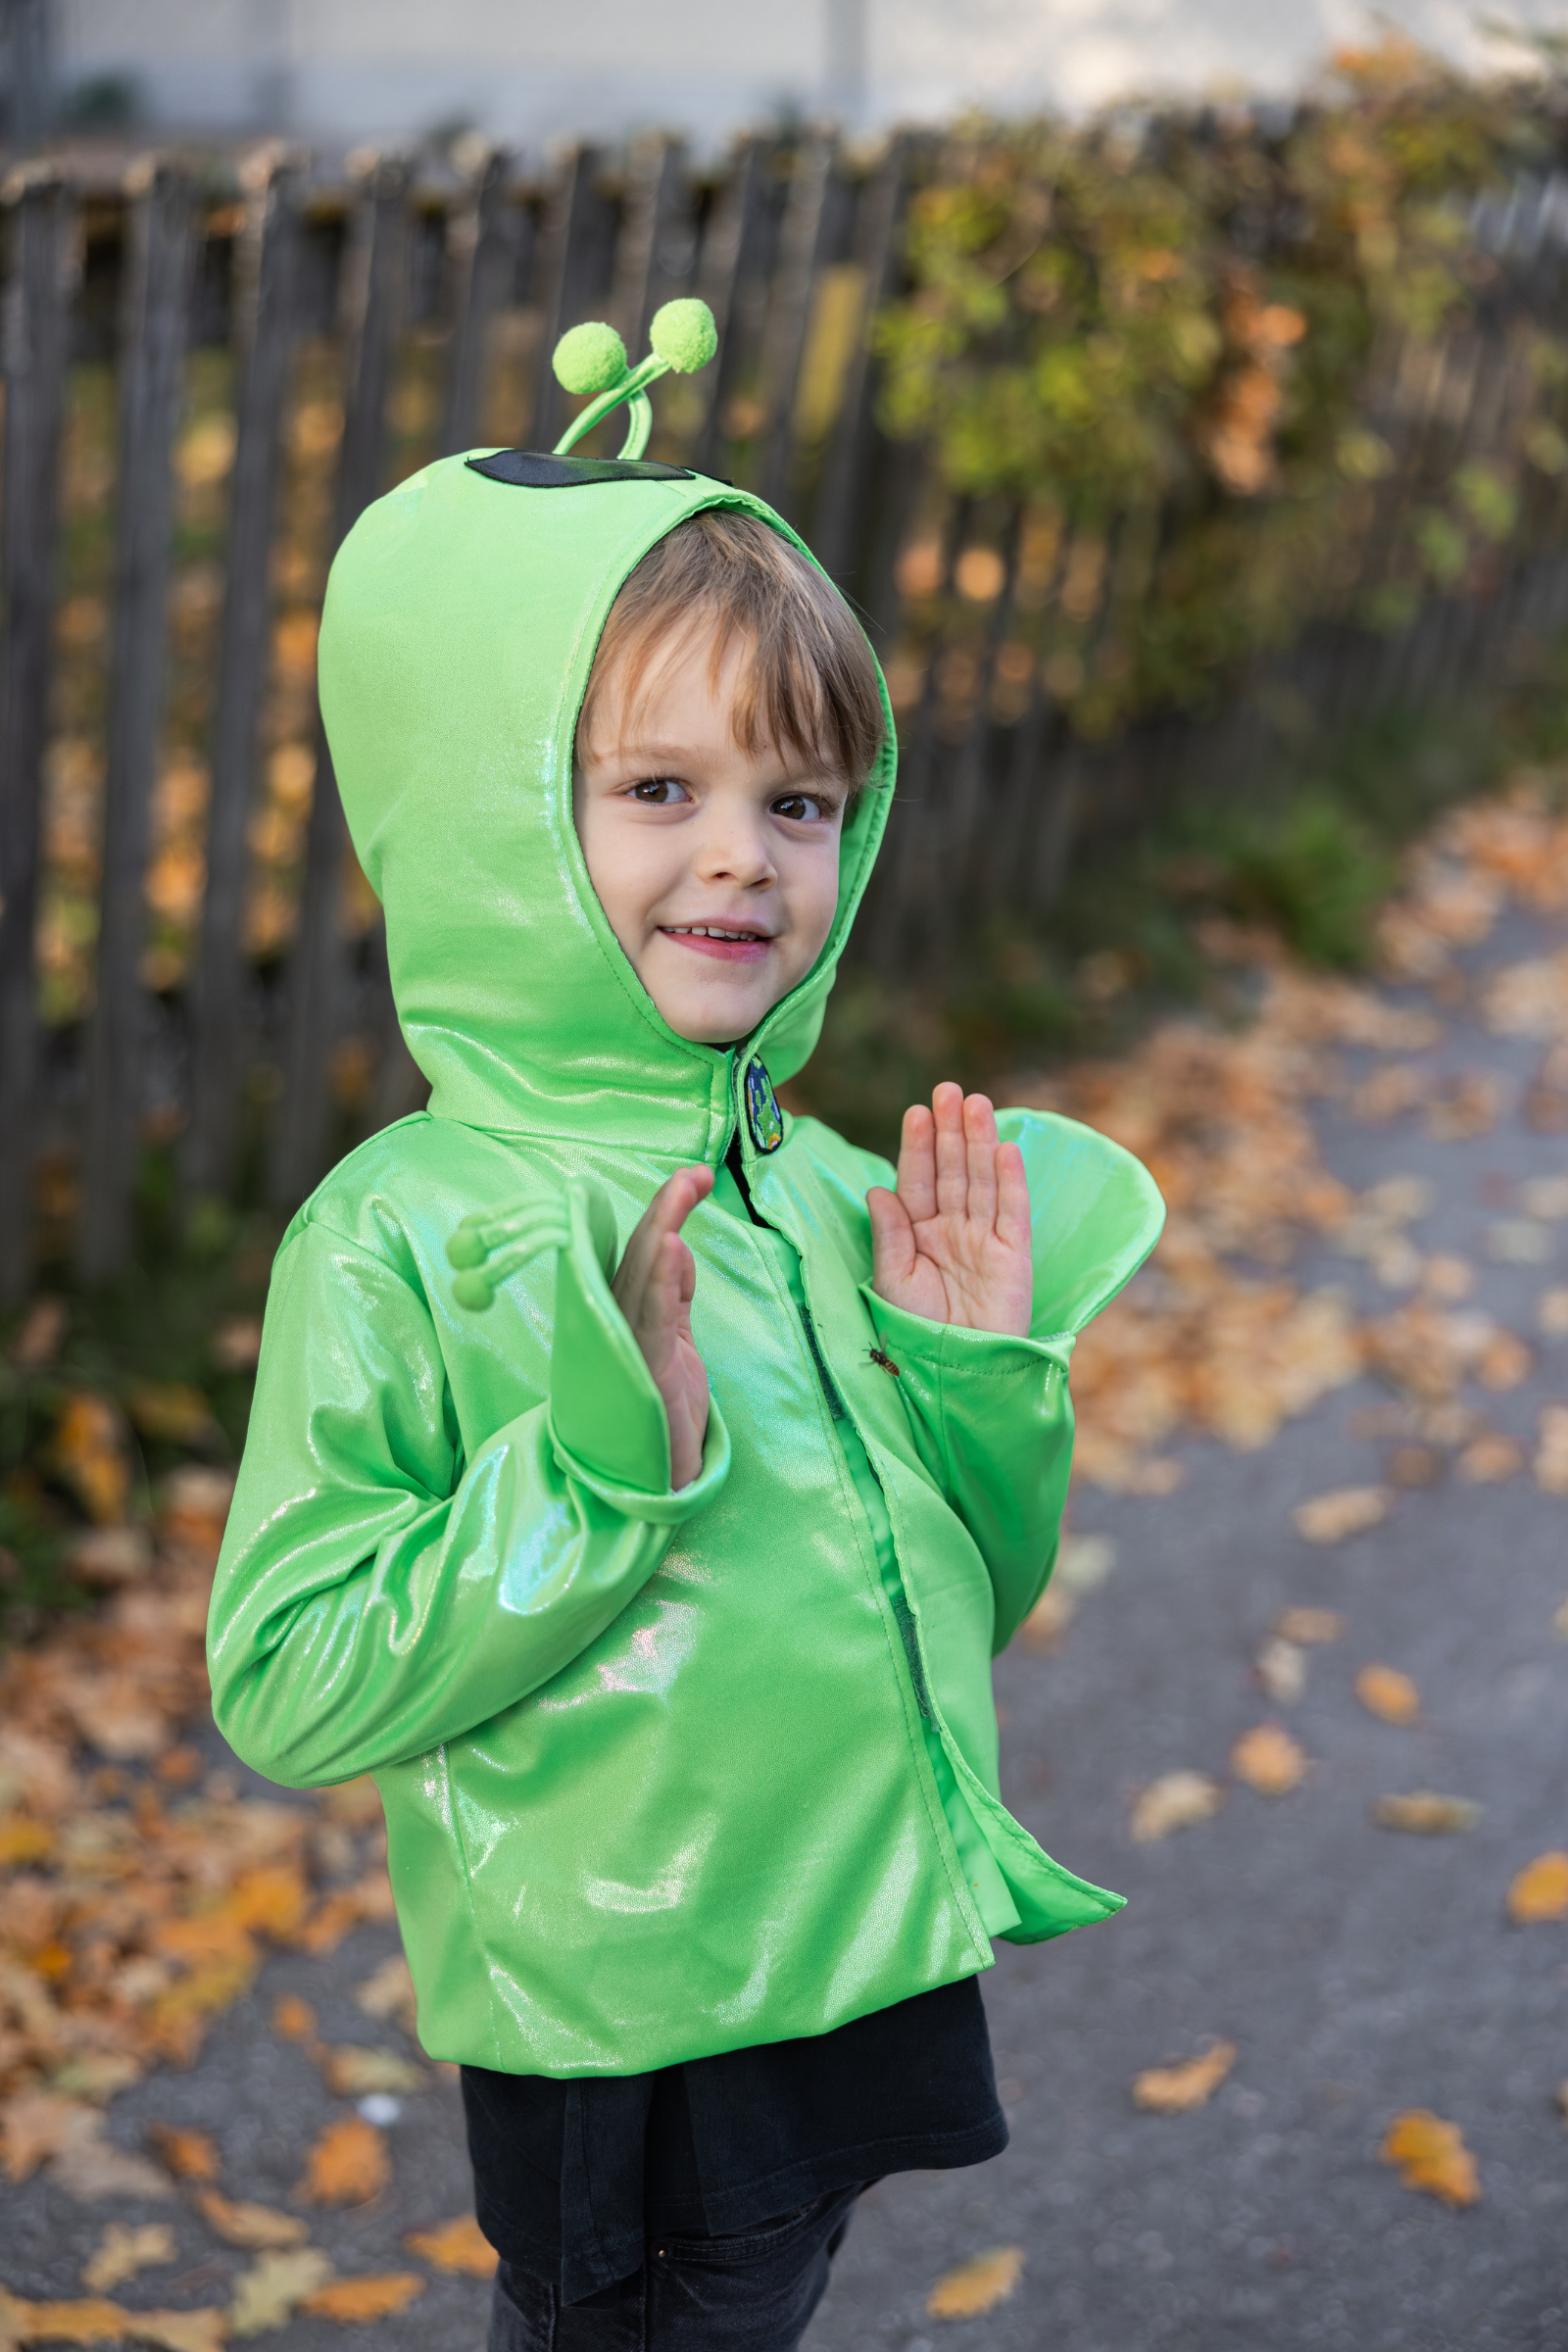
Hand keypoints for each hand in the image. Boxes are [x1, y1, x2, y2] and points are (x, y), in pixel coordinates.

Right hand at [611, 1166, 713, 1489]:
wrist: (656, 1483)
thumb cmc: (664, 1415)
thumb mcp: (677, 1343)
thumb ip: (673, 1297)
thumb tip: (677, 1248)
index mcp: (627, 1316)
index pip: (641, 1252)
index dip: (662, 1211)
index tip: (693, 1177)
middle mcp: (619, 1324)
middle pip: (638, 1254)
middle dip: (665, 1208)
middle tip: (694, 1172)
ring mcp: (628, 1346)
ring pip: (642, 1275)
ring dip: (664, 1227)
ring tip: (684, 1188)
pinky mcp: (645, 1370)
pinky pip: (653, 1317)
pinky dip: (664, 1280)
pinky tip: (674, 1246)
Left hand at [867, 1084, 1032, 1336]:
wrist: (954, 1373)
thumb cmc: (916, 1333)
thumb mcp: (892, 1282)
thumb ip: (890, 1235)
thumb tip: (877, 1189)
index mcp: (917, 1235)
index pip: (918, 1181)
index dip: (919, 1146)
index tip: (917, 1111)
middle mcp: (951, 1231)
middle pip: (953, 1172)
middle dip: (951, 1131)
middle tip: (949, 1090)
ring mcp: (984, 1241)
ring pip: (982, 1182)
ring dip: (980, 1143)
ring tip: (976, 1104)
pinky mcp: (1014, 1257)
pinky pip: (1013, 1212)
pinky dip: (1010, 1181)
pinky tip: (1005, 1149)